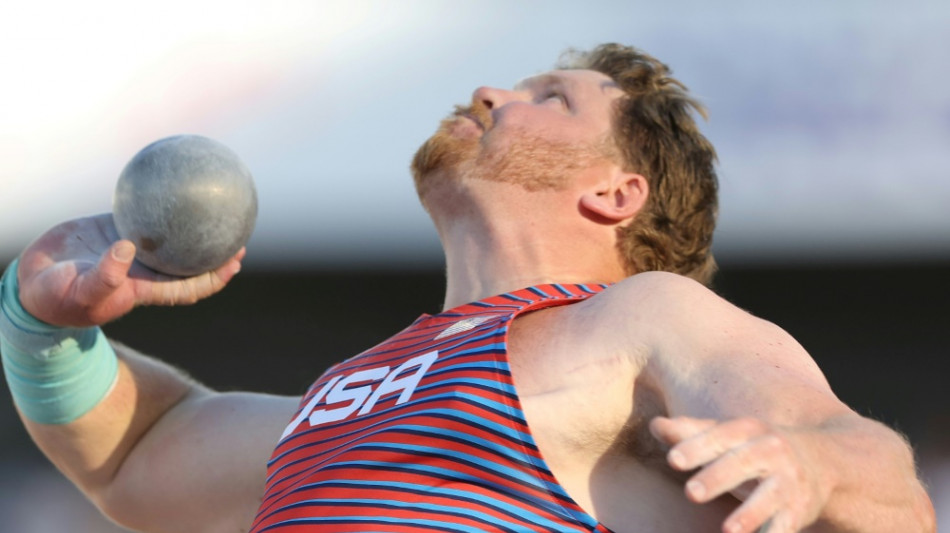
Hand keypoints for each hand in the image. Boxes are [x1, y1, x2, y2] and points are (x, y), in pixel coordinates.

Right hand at [14, 214, 243, 326]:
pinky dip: (153, 200)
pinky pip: (140, 213)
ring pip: (169, 235)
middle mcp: (143, 268)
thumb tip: (127, 250)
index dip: (214, 278)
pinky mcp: (113, 229)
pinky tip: (166, 180)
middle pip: (189, 260)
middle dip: (214, 250)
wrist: (31, 285)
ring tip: (214, 202)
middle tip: (239, 230)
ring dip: (191, 224)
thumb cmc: (57, 299)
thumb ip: (105, 277)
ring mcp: (129, 248)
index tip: (235, 262)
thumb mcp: (82, 293)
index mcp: (143, 288)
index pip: (189, 286)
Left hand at [650, 416, 830, 532]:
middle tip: (690, 493)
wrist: (823, 460)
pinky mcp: (800, 510)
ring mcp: (788, 482)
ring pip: (769, 497)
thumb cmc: (755, 448)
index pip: (719, 436)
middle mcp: (771, 451)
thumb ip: (690, 432)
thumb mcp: (727, 436)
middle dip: (717, 478)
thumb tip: (655, 425)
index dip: (696, 447)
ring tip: (728, 530)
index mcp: (747, 430)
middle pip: (742, 463)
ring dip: (749, 515)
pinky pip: (785, 526)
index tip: (672, 459)